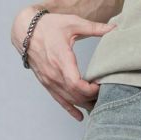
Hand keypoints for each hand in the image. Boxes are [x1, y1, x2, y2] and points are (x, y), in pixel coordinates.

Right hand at [10, 6, 117, 120]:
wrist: (26, 31)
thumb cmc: (48, 26)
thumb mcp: (72, 23)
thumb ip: (93, 27)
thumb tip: (113, 28)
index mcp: (61, 60)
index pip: (77, 84)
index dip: (91, 90)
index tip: (100, 85)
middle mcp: (54, 74)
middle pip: (75, 95)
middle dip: (91, 98)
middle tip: (103, 94)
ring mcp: (50, 81)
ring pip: (70, 100)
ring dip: (84, 104)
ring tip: (97, 104)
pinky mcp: (47, 84)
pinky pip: (60, 101)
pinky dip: (71, 110)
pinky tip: (80, 116)